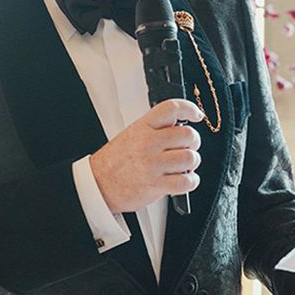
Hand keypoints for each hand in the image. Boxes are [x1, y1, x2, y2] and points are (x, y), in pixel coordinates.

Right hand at [90, 99, 203, 213]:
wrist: (98, 184)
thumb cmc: (116, 160)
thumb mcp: (133, 133)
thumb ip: (156, 128)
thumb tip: (182, 124)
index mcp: (142, 127)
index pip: (172, 108)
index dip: (189, 109)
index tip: (197, 115)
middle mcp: (148, 143)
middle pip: (188, 135)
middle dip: (193, 142)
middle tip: (187, 147)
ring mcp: (152, 164)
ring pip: (191, 158)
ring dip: (192, 162)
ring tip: (183, 165)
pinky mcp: (156, 185)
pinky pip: (187, 181)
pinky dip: (191, 180)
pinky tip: (184, 179)